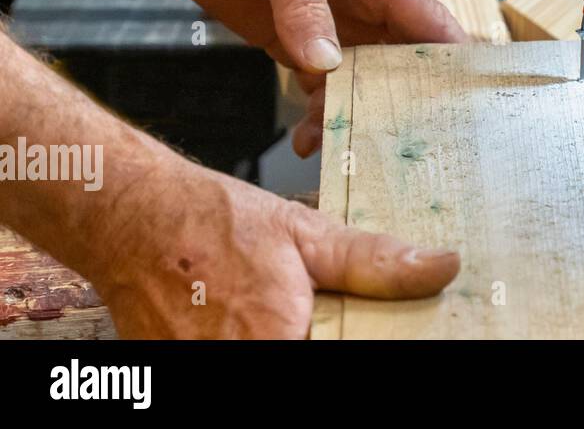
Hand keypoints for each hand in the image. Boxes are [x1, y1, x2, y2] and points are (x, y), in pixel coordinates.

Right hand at [96, 155, 457, 337]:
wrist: (129, 221)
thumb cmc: (212, 224)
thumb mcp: (305, 234)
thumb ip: (374, 261)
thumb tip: (441, 268)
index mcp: (282, 340)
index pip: (351, 352)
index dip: (369, 340)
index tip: (386, 330)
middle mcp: (243, 363)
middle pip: (310, 357)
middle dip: (330, 337)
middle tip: (326, 311)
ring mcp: (207, 373)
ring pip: (276, 363)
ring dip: (295, 338)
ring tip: (282, 309)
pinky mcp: (181, 375)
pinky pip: (239, 365)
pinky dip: (258, 342)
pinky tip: (254, 321)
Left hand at [148, 0, 466, 153]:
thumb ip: (304, 6)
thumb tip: (326, 63)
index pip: (429, 20)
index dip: (452, 60)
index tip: (465, 102)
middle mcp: (362, 3)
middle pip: (401, 61)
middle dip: (404, 100)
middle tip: (402, 144)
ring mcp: (328, 25)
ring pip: (359, 81)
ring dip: (352, 114)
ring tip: (337, 144)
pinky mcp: (293, 42)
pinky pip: (317, 86)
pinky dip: (316, 114)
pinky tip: (307, 137)